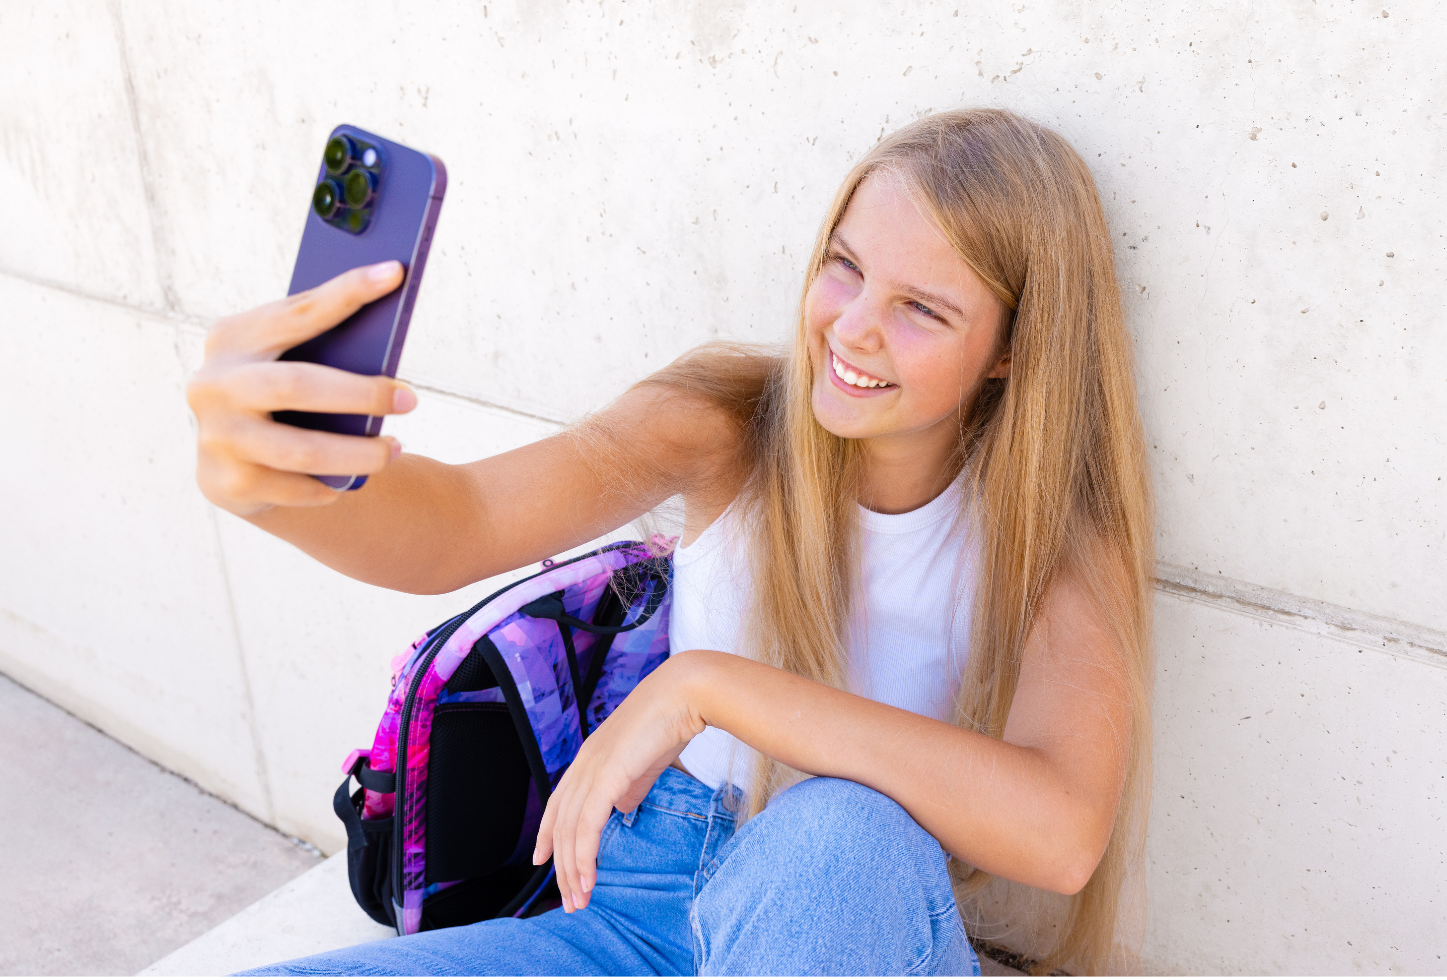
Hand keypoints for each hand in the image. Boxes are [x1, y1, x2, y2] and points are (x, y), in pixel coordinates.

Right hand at [186, 261, 414, 515]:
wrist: (230, 459)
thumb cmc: (279, 393)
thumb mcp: (288, 358)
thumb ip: (322, 341)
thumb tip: (387, 306)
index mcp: (232, 339)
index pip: (298, 312)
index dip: (348, 292)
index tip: (395, 273)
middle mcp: (215, 384)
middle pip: (298, 385)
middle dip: (362, 394)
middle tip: (411, 400)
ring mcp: (218, 437)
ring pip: (303, 449)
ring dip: (360, 452)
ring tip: (395, 448)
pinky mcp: (229, 483)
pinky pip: (297, 488)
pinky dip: (331, 484)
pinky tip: (348, 481)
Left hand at [532, 654, 705, 912]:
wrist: (685, 695)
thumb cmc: (670, 723)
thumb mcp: (644, 762)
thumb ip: (629, 786)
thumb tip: (621, 808)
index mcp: (589, 758)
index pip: (559, 803)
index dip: (548, 833)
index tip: (544, 861)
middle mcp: (583, 764)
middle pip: (561, 824)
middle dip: (562, 866)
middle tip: (571, 900)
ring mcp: (592, 768)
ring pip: (570, 830)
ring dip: (572, 870)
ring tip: (580, 899)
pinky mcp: (606, 776)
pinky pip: (587, 825)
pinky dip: (584, 855)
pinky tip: (588, 878)